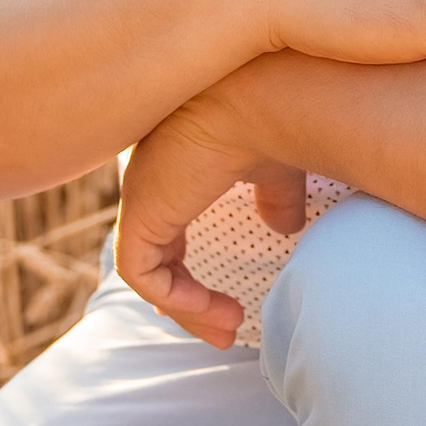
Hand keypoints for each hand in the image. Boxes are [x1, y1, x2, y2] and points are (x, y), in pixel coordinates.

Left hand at [114, 83, 305, 347]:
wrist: (262, 97)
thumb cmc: (275, 119)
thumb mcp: (277, 169)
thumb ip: (276, 197)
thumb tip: (286, 226)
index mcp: (177, 168)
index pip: (169, 233)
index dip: (192, 272)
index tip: (229, 303)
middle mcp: (152, 183)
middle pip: (157, 259)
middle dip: (188, 301)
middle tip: (228, 329)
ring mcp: (142, 199)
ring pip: (149, 274)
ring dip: (188, 308)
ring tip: (230, 327)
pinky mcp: (139, 215)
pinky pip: (143, 276)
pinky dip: (178, 299)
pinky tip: (216, 309)